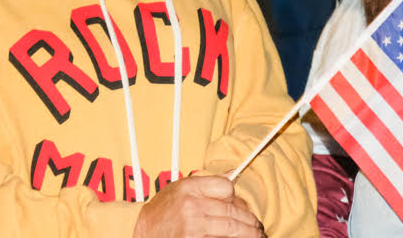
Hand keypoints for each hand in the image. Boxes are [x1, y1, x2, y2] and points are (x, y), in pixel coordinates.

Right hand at [132, 175, 264, 237]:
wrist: (144, 233)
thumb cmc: (163, 212)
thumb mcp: (180, 190)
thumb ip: (206, 183)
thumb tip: (234, 172)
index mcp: (188, 188)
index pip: (227, 187)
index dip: (235, 197)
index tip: (240, 204)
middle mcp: (191, 206)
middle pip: (233, 211)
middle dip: (250, 221)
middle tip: (259, 227)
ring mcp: (194, 226)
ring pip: (232, 227)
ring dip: (249, 233)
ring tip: (257, 235)